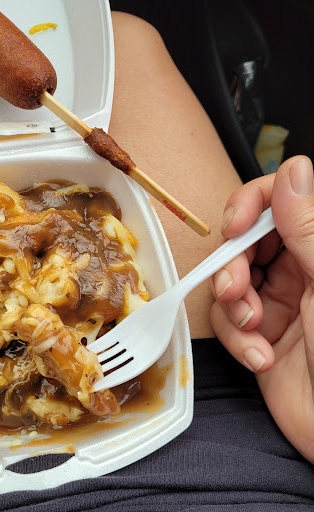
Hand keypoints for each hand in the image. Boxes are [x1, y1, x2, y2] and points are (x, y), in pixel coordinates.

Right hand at [210, 155, 313, 462]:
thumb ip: (309, 227)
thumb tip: (291, 170)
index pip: (280, 203)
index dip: (251, 206)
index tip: (236, 226)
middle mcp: (299, 271)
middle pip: (244, 242)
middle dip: (233, 264)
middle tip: (237, 286)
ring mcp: (277, 303)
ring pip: (228, 281)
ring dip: (233, 305)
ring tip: (254, 326)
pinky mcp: (257, 334)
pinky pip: (227, 321)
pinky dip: (236, 337)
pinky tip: (260, 355)